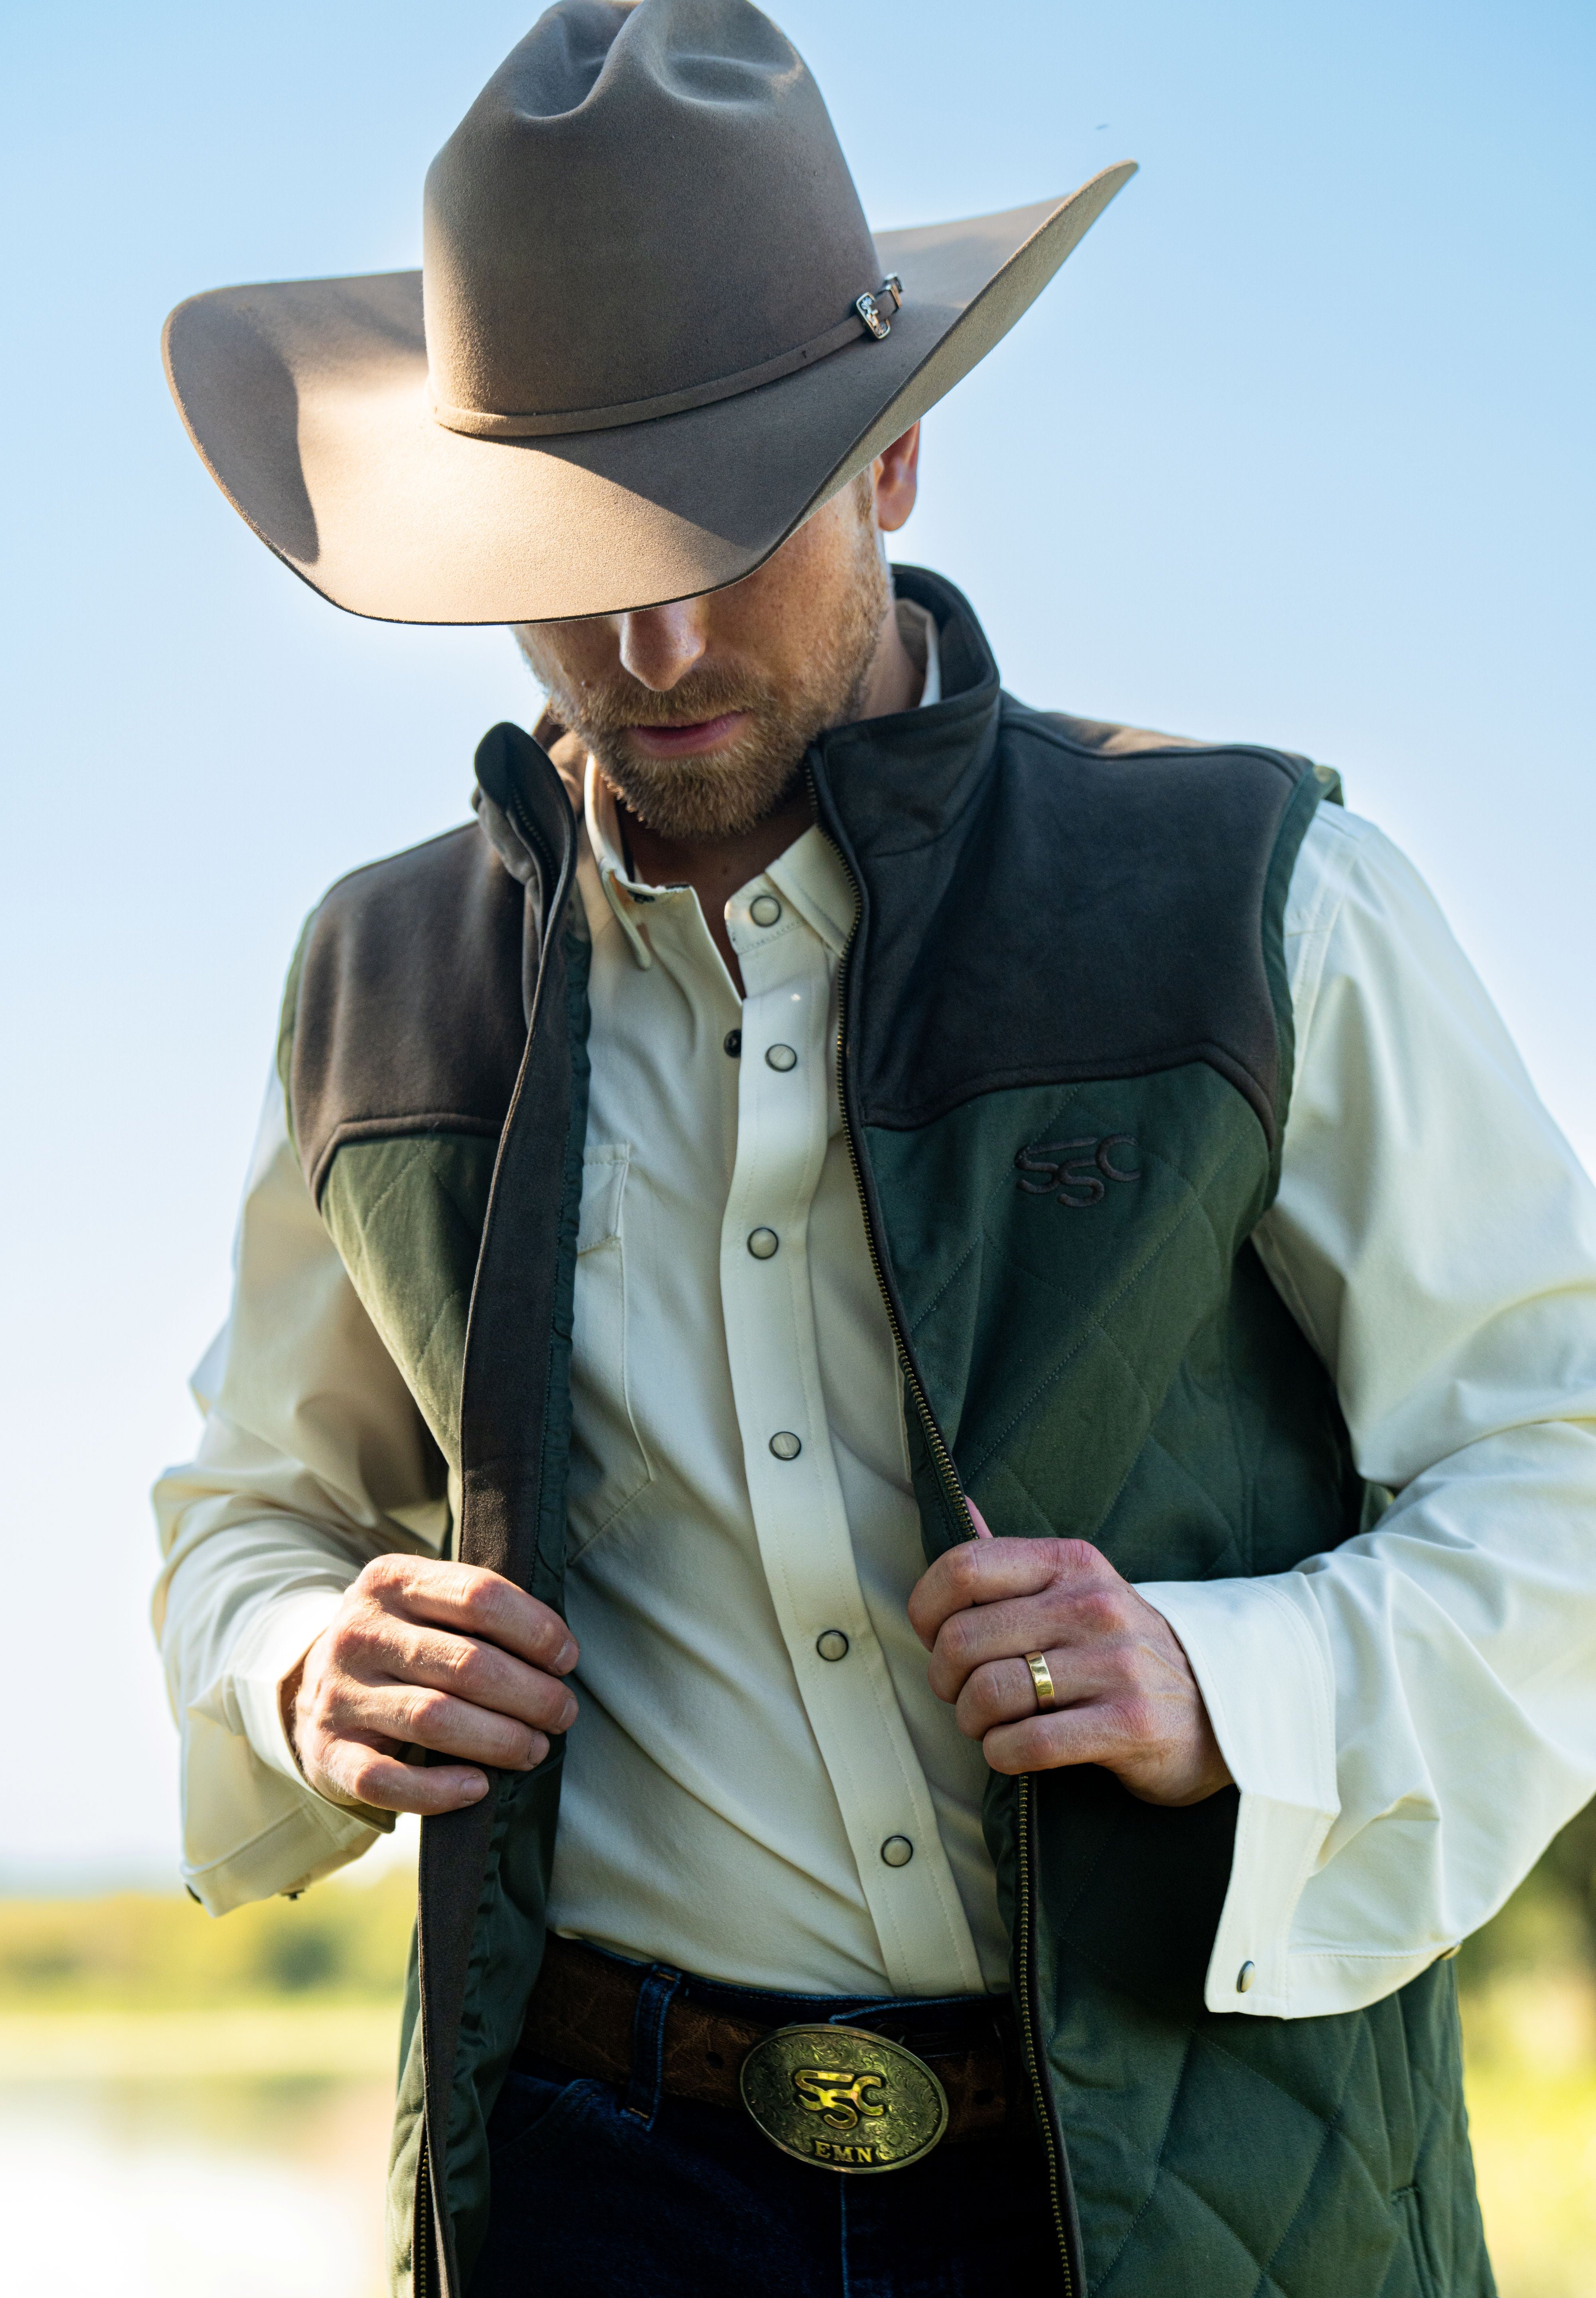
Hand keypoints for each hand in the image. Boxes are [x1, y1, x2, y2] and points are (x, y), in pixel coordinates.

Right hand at [282, 1556, 578, 1814]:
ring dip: (500, 1740)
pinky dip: (438, 1791)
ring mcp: (339, 1694)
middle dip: (531, 1694)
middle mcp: (359, 1632)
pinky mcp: (329, 1752)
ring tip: (535, 1749)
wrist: (314, 1687)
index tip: (567, 1659)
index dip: (535, 1630)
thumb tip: (558, 1653)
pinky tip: (478, 1788)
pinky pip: (387, 1780)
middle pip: (467, 1664)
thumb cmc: (402, 1643)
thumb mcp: (427, 1603)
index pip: (479, 1595)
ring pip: (434, 1719)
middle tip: (563, 1714)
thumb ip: (479, 1612)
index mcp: (391, 1580)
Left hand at [908, 1536, 1229, 1806]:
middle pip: (964, 1639)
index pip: (963, 1568)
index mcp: (1072, 1563)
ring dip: (972, 1720)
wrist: (1214, 1708)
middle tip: (960, 1693)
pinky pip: (1030, 1742)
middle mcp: (1094, 1605)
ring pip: (990, 1692)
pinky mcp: (1130, 1724)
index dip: (926, 1610)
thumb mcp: (1075, 1588)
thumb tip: (958, 1504)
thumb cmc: (1119, 1650)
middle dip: (944, 1678)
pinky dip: (1003, 1754)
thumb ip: (1010, 1557)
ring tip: (987, 1723)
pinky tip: (1012, 1751)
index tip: (934, 1638)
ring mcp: (1116, 1664)